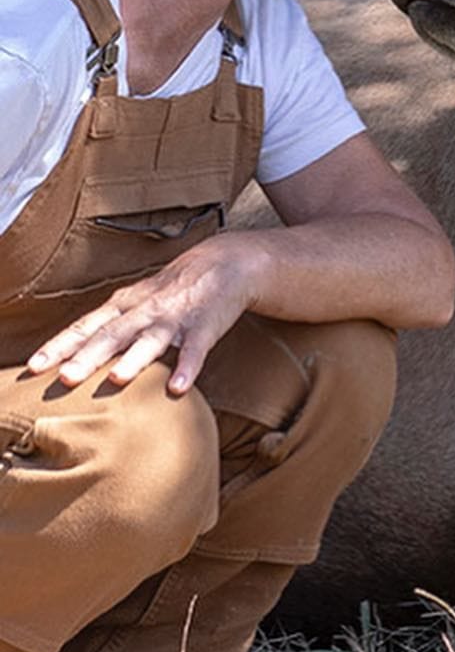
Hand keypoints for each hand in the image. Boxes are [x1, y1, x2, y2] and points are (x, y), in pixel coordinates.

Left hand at [26, 235, 261, 393]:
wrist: (225, 263)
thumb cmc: (172, 290)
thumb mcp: (135, 301)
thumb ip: (108, 327)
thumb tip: (68, 360)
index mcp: (124, 306)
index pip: (86, 327)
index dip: (60, 347)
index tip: (34, 369)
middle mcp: (144, 311)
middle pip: (112, 335)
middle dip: (88, 357)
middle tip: (65, 379)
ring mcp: (175, 319)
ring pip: (151, 340)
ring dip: (135, 359)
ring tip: (118, 379)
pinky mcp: (205, 327)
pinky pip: (195, 349)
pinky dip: (187, 367)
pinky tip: (178, 388)